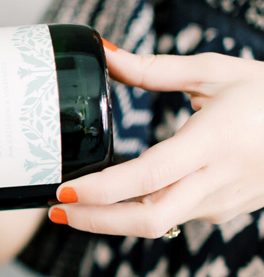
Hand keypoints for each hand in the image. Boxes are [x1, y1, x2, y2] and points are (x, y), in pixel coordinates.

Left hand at [50, 44, 263, 237]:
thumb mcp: (214, 72)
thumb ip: (154, 69)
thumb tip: (106, 53)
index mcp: (213, 143)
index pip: (147, 177)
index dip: (101, 192)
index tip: (63, 192)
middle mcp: (218, 180)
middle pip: (148, 219)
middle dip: (94, 221)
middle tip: (53, 210)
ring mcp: (222, 202)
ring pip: (158, 223)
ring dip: (111, 219)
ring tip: (72, 206)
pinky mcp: (223, 211)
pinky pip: (173, 216)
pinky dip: (139, 212)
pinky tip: (115, 200)